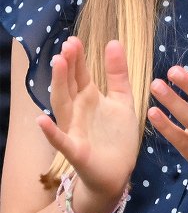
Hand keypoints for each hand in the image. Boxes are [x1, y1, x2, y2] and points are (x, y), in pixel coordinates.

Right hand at [37, 37, 139, 212]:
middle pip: (70, 86)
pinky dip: (50, 132)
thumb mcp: (122, 101)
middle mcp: (78, 111)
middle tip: (68, 46)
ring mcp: (74, 130)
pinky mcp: (76, 151)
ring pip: (62, 105)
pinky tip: (40, 120)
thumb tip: (114, 42)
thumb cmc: (116, 136)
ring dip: (59, 85)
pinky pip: (61, 140)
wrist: (118, 173)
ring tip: (58, 65)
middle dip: (68, 66)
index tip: (75, 40)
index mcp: (89, 99)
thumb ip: (118, 74)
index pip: (81, 75)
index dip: (78, 59)